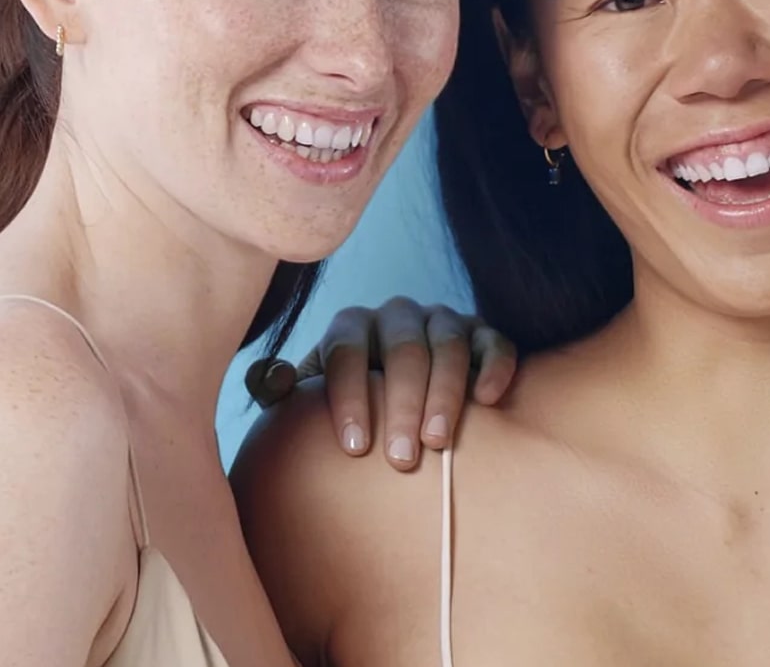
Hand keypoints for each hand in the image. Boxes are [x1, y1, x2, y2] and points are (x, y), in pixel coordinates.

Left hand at [245, 296, 515, 469]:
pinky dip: (494, 367)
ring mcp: (443, 320)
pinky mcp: (482, 334)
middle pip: (402, 349)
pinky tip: (488, 401)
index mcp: (350, 325)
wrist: (396, 392)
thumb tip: (271, 380)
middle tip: (401, 458)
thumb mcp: (307, 397)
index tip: (355, 448)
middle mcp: (397, 315)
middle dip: (401, 404)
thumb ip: (281, 390)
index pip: (346, 351)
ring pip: (448, 345)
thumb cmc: (349, 404)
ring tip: (438, 442)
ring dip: (445, 393)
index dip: (350, 397)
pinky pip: (494, 342)